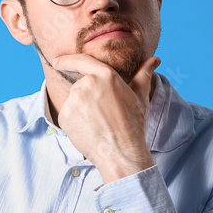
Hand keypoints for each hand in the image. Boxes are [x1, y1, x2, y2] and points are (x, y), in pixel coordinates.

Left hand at [50, 55, 160, 183]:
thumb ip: (143, 74)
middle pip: (80, 85)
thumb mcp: (140, 96)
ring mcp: (73, 100)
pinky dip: (74, 121)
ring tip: (97, 122)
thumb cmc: (133, 124)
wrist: (121, 153)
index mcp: (105, 75)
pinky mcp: (64, 115)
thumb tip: (155, 60)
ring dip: (81, 109)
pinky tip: (88, 129)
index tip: (57, 61)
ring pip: (73, 100)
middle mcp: (86, 84)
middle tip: (103, 114)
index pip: (81, 61)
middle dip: (88, 96)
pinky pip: (67, 114)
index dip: (66, 60)